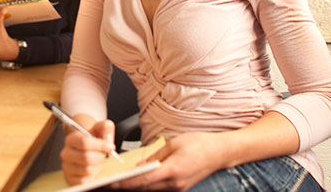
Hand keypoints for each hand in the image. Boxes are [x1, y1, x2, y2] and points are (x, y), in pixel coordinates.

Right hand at [60, 119, 116, 184]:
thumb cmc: (93, 138)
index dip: (100, 146)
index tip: (110, 146)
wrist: (86, 147)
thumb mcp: (100, 127)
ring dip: (97, 167)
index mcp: (71, 139)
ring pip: (87, 170)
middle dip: (99, 157)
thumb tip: (108, 140)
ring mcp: (67, 166)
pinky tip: (93, 169)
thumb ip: (106, 127)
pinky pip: (84, 181)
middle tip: (102, 154)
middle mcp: (66, 153)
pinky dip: (92, 176)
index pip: (84, 143)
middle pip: (86, 158)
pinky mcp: (70, 178)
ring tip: (97, 161)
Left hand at [112, 131, 228, 190]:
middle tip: (110, 182)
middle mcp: (175, 183)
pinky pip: (160, 187)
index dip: (125, 182)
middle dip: (126, 185)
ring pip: (151, 189)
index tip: (112, 182)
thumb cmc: (199, 144)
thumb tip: (140, 165)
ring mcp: (178, 187)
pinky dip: (147, 184)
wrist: (220, 152)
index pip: (143, 180)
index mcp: (172, 170)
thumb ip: (155, 155)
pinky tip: (138, 178)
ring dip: (136, 185)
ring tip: (119, 180)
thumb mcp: (173, 143)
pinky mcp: (180, 186)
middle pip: (145, 187)